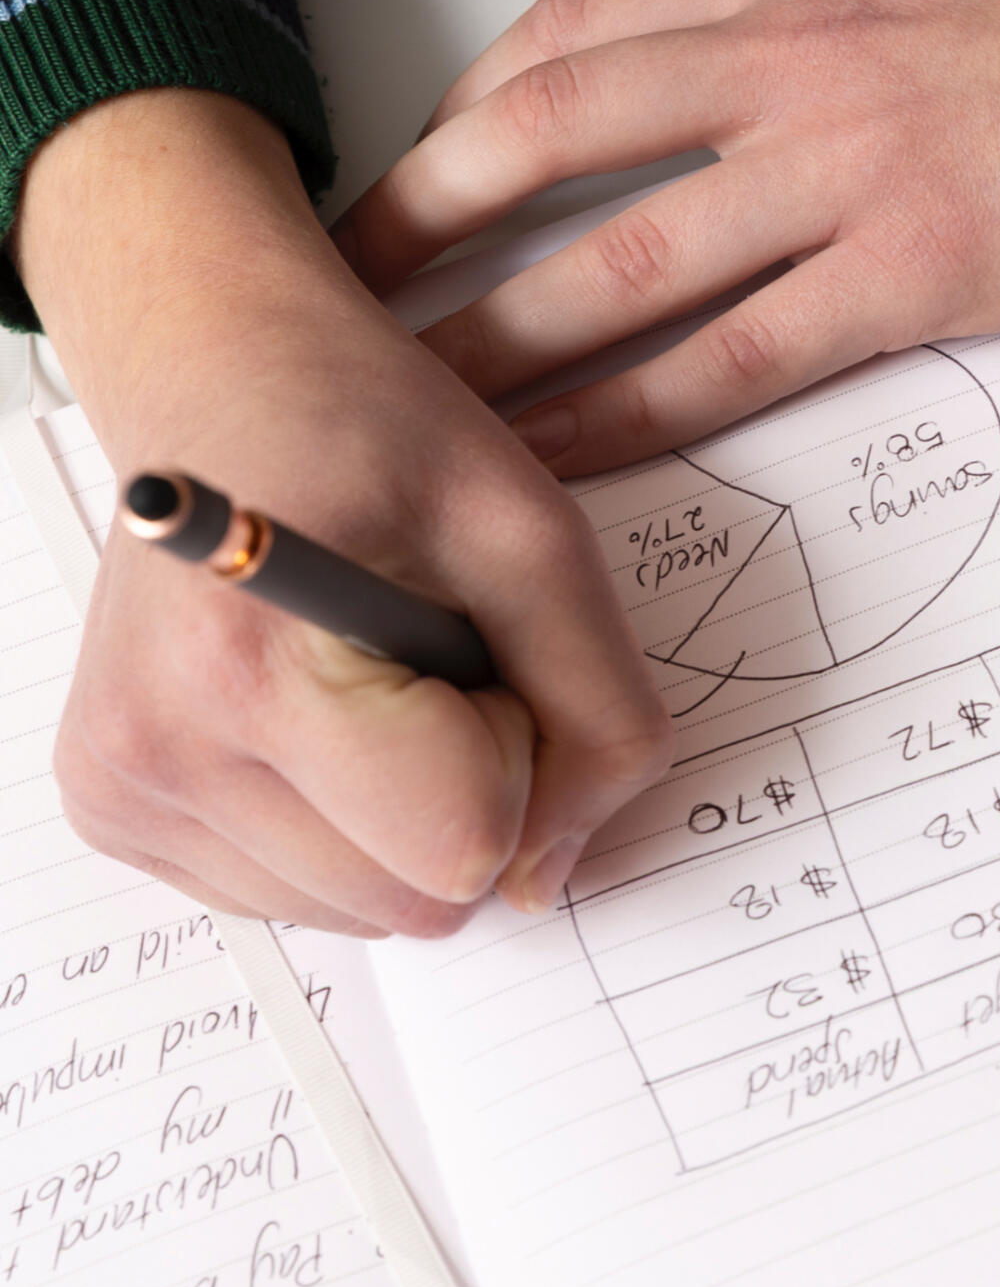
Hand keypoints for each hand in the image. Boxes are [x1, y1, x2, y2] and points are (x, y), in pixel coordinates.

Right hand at [19, 92, 671, 933]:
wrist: (220, 370)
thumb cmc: (370, 426)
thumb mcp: (535, 533)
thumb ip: (599, 709)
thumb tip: (558, 876)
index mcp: (253, 664)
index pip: (460, 843)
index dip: (516, 751)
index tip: (477, 645)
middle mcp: (159, 748)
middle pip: (412, 901)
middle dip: (465, 789)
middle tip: (427, 653)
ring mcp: (123, 790)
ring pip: (357, 915)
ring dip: (401, 813)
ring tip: (364, 672)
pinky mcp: (112, 810)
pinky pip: (290, 899)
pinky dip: (336, 824)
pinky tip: (313, 707)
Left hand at [339, 0, 999, 472]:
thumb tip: (748, 20)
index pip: (583, 31)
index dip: (477, 103)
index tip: (429, 164)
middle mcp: (799, 57)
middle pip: (555, 135)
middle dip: (429, 217)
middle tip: (352, 290)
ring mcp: (850, 168)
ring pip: (624, 264)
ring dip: (503, 341)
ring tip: (419, 406)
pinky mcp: (913, 274)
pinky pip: (739, 359)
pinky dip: (634, 416)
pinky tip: (569, 460)